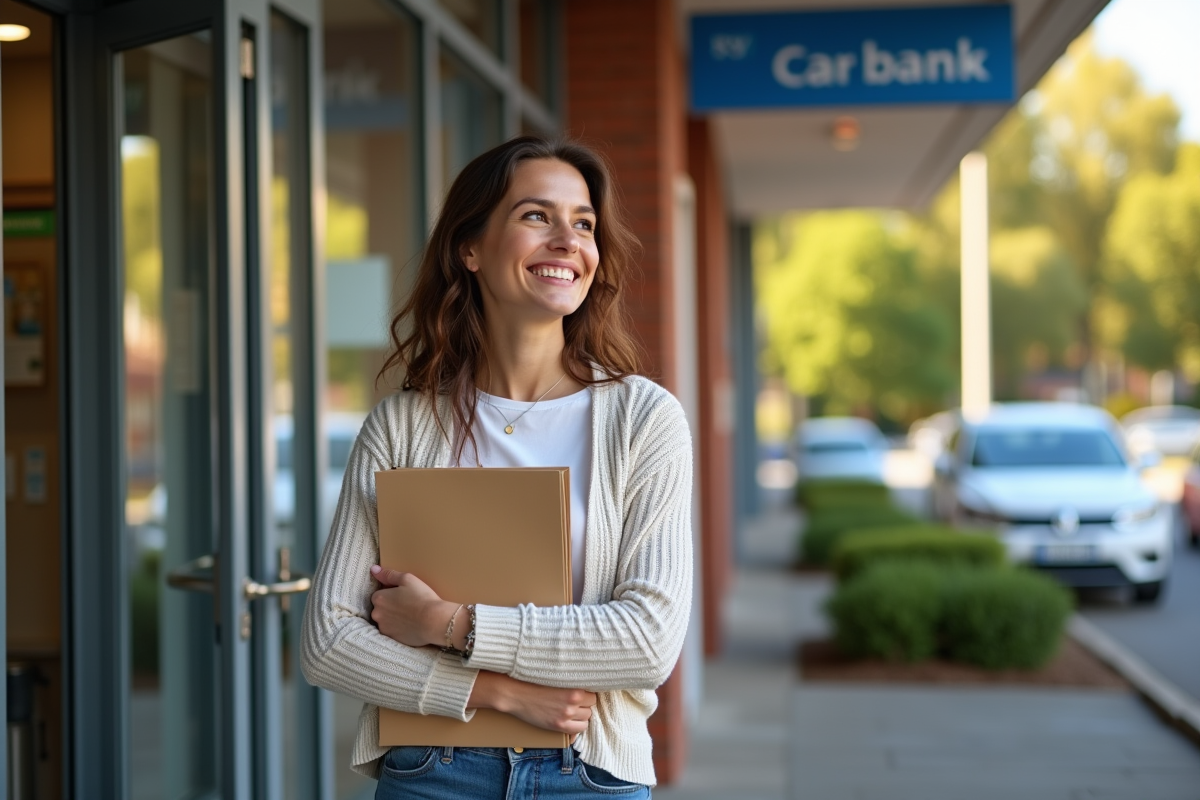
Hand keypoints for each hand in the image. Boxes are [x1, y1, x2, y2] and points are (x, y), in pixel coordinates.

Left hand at [369, 565, 459, 647]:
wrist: (434, 621)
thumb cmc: (421, 598)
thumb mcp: (407, 579)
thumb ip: (389, 574)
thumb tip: (374, 569)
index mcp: (379, 598)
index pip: (379, 594)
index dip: (391, 594)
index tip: (403, 595)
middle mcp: (377, 614)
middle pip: (380, 608)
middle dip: (390, 606)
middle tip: (408, 604)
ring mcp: (383, 628)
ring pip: (386, 620)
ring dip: (393, 618)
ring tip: (410, 615)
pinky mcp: (391, 638)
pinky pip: (392, 631)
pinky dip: (398, 628)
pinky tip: (410, 624)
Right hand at [470, 672, 595, 735]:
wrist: (515, 693)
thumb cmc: (534, 681)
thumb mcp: (556, 676)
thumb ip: (570, 679)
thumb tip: (585, 676)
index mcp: (574, 688)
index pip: (593, 693)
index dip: (586, 693)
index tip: (580, 693)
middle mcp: (573, 702)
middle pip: (590, 705)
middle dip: (584, 704)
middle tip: (574, 701)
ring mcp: (566, 715)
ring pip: (587, 717)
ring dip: (581, 715)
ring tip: (571, 710)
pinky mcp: (559, 725)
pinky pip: (579, 730)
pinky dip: (576, 726)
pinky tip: (569, 721)